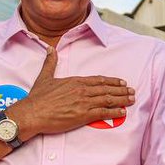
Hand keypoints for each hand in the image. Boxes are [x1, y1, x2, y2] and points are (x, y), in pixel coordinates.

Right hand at [10, 47, 133, 137]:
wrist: (32, 113)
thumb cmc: (37, 97)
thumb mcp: (45, 76)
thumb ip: (50, 62)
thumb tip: (50, 48)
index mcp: (75, 81)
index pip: (98, 80)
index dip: (111, 81)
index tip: (121, 82)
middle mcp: (82, 90)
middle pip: (106, 89)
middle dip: (121, 90)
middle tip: (132, 91)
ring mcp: (84, 103)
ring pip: (108, 100)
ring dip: (122, 100)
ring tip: (131, 100)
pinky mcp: (83, 115)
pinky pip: (103, 113)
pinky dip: (115, 112)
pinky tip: (123, 112)